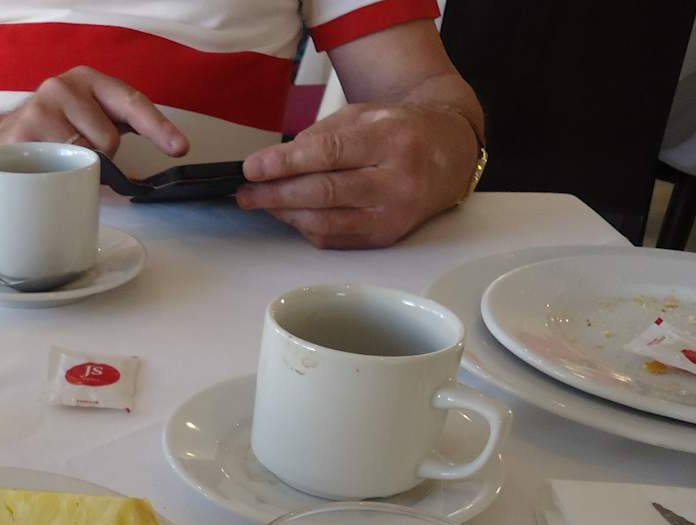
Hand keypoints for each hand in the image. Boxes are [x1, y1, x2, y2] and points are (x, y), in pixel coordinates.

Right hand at [0, 66, 188, 159]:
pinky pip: (59, 162)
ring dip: (76, 166)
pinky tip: (42, 163)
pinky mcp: (26, 126)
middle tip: (79, 156)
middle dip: (102, 159)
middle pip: (110, 138)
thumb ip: (114, 135)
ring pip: (85, 153)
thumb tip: (144, 178)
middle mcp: (68, 83)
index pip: (133, 104)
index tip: (179, 147)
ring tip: (56, 159)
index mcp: (91, 81)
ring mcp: (45, 102)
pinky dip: (56, 171)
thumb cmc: (48, 138)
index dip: (159, 127)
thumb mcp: (85, 126)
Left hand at [237, 103, 479, 248]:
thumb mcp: (365, 115)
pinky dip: (306, 227)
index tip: (252, 167)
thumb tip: (274, 162)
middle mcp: (397, 181)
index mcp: (392, 139)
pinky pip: (334, 238)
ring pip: (326, 222)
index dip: (285, 163)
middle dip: (276, 194)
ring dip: (286, 214)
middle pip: (324, 192)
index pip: (329, 153)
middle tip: (246, 192)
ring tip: (261, 202)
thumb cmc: (401, 131)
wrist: (449, 155)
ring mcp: (393, 215)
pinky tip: (290, 214)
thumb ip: (321, 135)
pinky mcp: (386, 238)